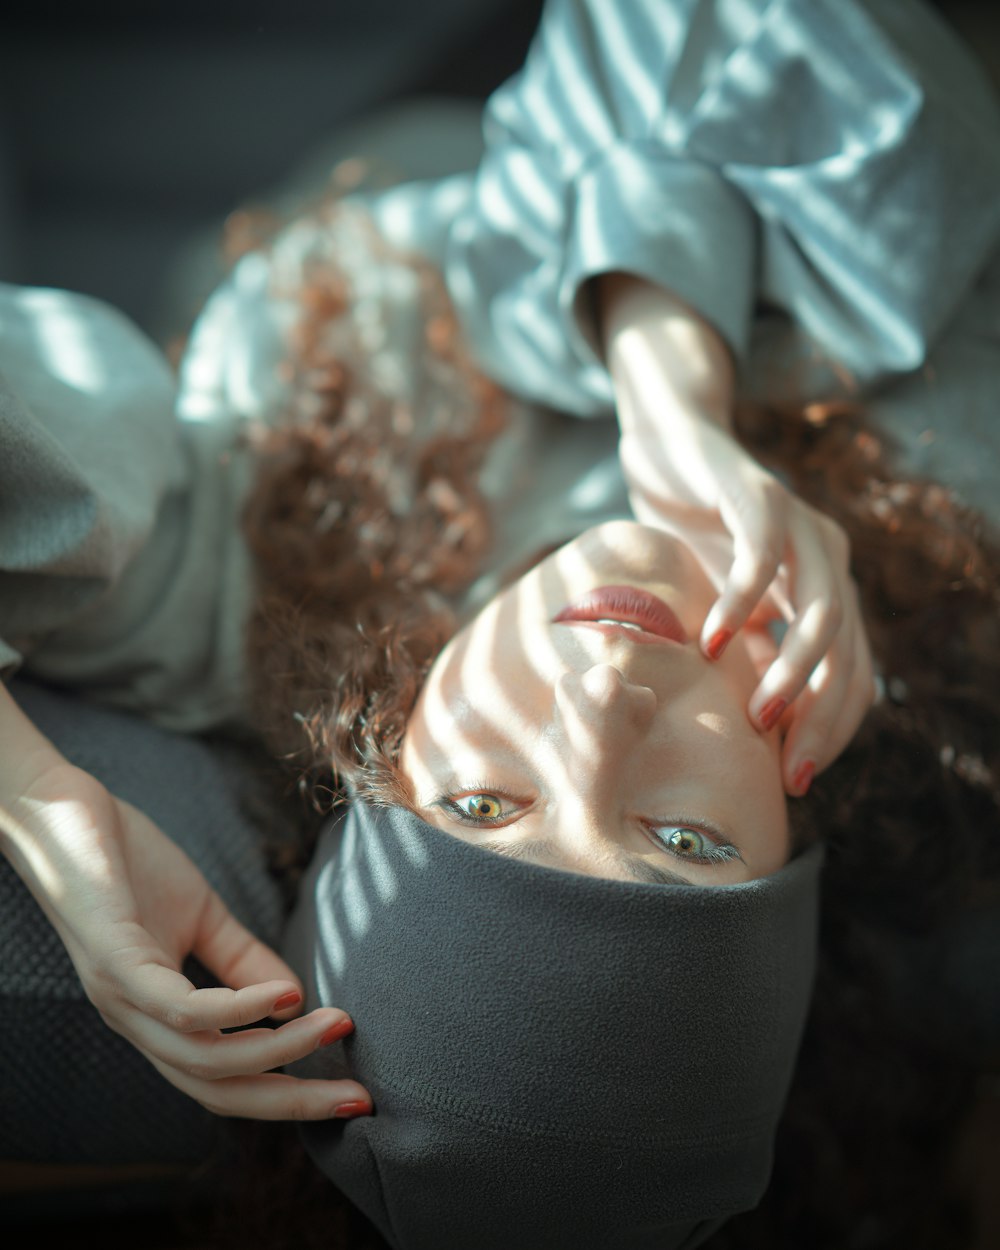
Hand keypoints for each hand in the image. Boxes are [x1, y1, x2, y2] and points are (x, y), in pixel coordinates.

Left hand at [10, 762, 371, 1119]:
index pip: (224, 1082)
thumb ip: (243, 960)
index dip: (287, 1097)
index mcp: (157, 1018)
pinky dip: (237, 1011)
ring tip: (334, 1025)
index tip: (352, 1093)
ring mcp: (121, 996)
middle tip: (359, 1098)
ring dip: (278, 1051)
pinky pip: (180, 1008)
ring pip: (205, 1059)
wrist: (58, 809)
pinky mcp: (114, 960)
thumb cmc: (128, 862)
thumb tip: (299, 999)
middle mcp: (136, 1022)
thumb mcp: (203, 916)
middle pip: (218, 1091)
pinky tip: (281, 995)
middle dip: (292, 1102)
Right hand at [618, 411, 876, 791]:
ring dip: (793, 671)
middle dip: (821, 719)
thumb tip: (747, 738)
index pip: (853, 676)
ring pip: (821, 612)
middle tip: (790, 772)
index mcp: (828, 590)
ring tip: (757, 717)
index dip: (832, 731)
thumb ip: (746, 656)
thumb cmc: (694, 534)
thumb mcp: (724, 609)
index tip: (798, 781)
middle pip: (847, 654)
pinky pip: (761, 559)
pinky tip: (710, 643)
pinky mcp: (760, 496)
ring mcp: (801, 526)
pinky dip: (741, 604)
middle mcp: (830, 559)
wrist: (669, 448)